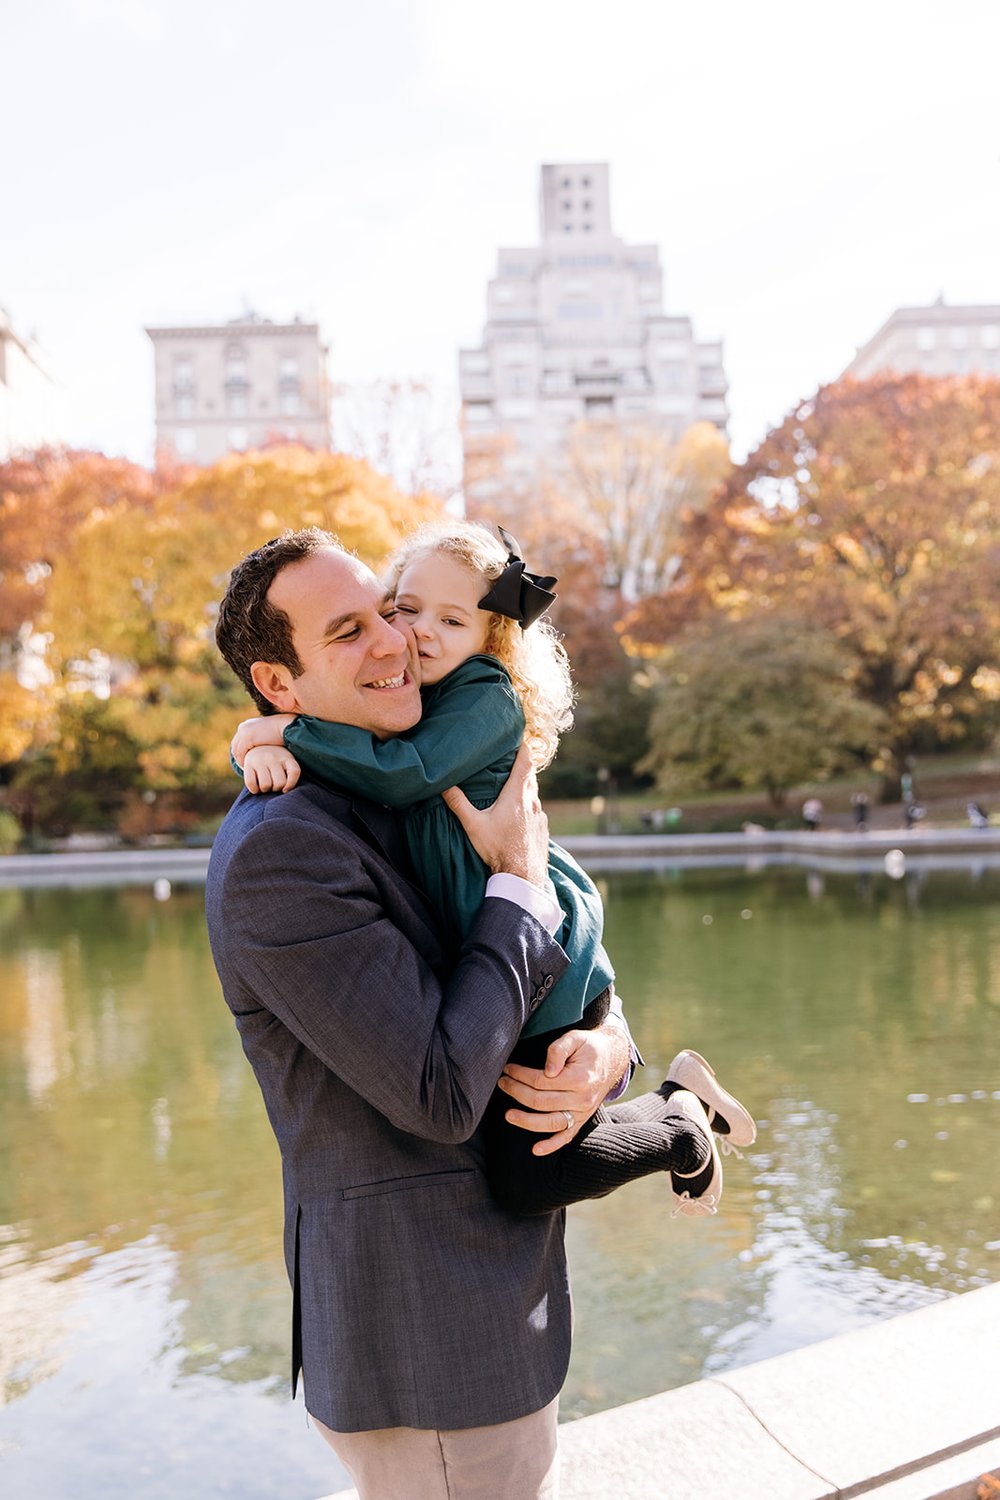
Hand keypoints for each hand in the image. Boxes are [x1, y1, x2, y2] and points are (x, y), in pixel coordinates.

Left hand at [231, 712, 295, 767]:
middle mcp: (243, 727)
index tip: (245, 760)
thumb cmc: (281, 730)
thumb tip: (261, 746)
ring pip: (236, 750)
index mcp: (247, 724)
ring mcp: (244, 732)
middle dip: (238, 756)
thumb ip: (261, 738)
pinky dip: (242, 760)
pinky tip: (248, 767)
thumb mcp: (267, 733)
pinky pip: (240, 752)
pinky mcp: (247, 738)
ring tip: (246, 768)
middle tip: (243, 766)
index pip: (238, 741)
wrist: (285, 725)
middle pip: (235, 745)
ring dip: (240, 760)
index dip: (240, 751)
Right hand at [243, 744, 301, 793]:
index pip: (294, 772)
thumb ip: (290, 776)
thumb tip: (284, 791)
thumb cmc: (277, 763)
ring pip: (265, 785)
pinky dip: (254, 790)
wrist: (258, 747)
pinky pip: (251, 783)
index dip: (291, 785)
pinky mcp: (248, 764)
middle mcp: (273, 758)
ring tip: (265, 785)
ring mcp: (260, 760)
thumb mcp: (287, 764)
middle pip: (279, 783)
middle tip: (273, 785)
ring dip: (265, 790)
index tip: (285, 789)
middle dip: (276, 789)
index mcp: (286, 758)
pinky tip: (256, 786)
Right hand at [441, 743, 548, 887]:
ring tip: (511, 787)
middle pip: (530, 777)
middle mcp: (532, 802)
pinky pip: (537, 811)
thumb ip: (458, 803)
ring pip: (534, 795)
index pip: (525, 763)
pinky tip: (518, 815)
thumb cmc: (498, 849)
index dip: (523, 748)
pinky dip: (529, 806)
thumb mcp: (474, 825)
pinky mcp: (542, 829)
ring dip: (525, 788)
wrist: (522, 876)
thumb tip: (443, 784)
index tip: (519, 738)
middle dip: (522, 767)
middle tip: (510, 760)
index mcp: (517, 795)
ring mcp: (540, 816)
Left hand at [497, 1024, 630, 1154]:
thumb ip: (559, 1049)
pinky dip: (551, 1145)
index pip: (541, 1081)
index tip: (508, 1068)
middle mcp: (582, 1100)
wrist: (612, 1059)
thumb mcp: (575, 1038)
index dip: (520, 1075)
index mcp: (579, 1079)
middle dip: (517, 1092)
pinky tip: (535, 1150)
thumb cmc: (589, 1047)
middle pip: (541, 1101)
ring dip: (526, 1121)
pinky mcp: (581, 1120)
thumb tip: (547, 1070)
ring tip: (508, 1115)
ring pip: (550, 1122)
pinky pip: (566, 1137)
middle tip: (502, 1082)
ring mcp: (582, 1113)